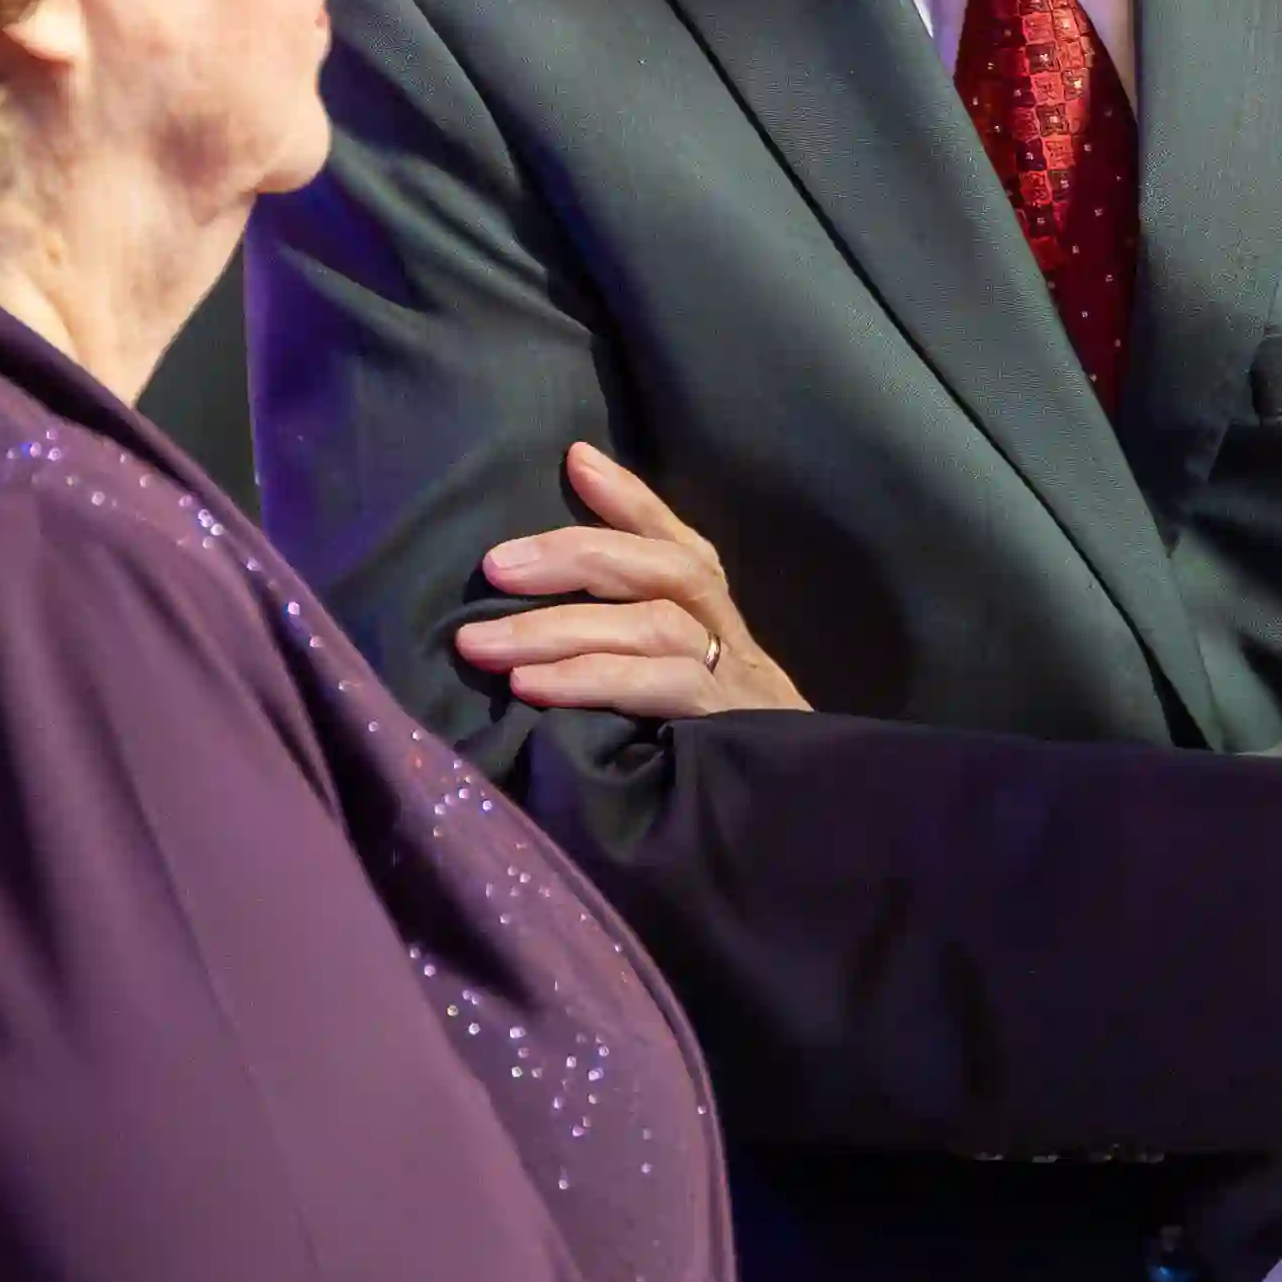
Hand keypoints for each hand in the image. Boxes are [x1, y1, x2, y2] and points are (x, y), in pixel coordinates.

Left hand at [458, 444, 809, 717]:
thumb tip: (541, 572)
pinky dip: (590, 682)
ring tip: (480, 645)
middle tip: (494, 566)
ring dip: (558, 630)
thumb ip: (616, 622)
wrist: (801, 821)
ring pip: (652, 628)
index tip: (574, 460)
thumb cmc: (706, 738)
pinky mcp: (724, 730)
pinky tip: (532, 689)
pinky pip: (658, 690)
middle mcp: (727, 633)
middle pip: (662, 570)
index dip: (629, 497)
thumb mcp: (665, 672)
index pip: (675, 539)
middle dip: (573, 557)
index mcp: (713, 611)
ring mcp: (732, 680)